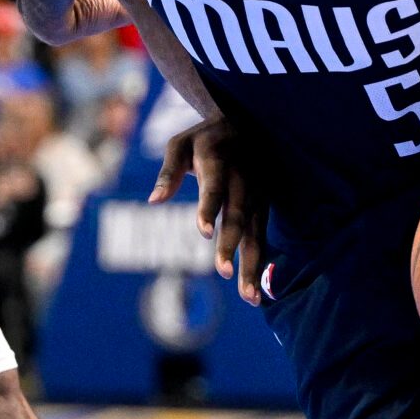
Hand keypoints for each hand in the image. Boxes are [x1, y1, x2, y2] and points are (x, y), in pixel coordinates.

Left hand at [152, 116, 265, 303]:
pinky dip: (260, 262)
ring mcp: (258, 193)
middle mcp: (243, 179)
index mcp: (218, 160)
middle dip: (231, 244)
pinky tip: (256, 288)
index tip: (203, 232)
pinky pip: (263, 235)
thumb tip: (154, 201)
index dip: (209, 208)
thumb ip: (168, 171)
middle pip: (238, 215)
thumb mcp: (179, 144)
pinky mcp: (265, 205)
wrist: (245, 121)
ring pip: (256, 231)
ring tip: (248, 296)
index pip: (214, 187)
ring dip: (252, 264)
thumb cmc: (204, 137)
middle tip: (224, 272)